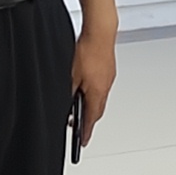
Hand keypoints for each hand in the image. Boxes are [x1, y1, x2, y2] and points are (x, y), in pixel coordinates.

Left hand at [71, 28, 117, 152]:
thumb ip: (69, 93)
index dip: (86, 132)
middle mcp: (105, 88)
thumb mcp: (71, 77)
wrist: (100, 32)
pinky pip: (102, 87)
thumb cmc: (87, 51)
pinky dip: (94, 92)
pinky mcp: (109, 69)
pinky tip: (86, 86)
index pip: (91, 119)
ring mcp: (108, 78)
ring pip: (100, 98)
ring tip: (80, 105)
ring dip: (91, 104)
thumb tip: (66, 105)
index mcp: (97, 93)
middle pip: (97, 110)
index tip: (82, 142)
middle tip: (80, 126)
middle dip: (88, 119)